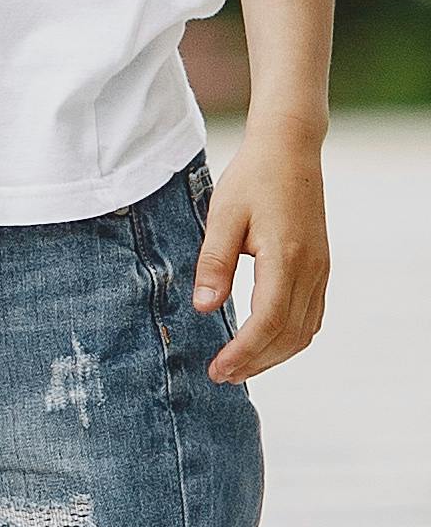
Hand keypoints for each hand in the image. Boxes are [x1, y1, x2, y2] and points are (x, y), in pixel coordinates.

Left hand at [200, 127, 326, 384]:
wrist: (289, 150)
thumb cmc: (251, 179)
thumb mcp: (223, 216)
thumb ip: (214, 263)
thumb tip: (204, 309)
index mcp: (286, 257)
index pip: (268, 321)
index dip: (244, 352)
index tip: (217, 369)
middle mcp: (310, 270)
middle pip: (290, 335)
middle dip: (256, 362)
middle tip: (221, 375)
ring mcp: (320, 270)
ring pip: (304, 331)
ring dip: (274, 355)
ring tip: (239, 366)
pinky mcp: (320, 267)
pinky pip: (311, 316)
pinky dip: (289, 337)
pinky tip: (264, 342)